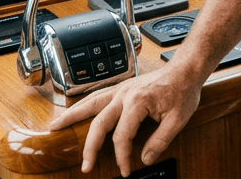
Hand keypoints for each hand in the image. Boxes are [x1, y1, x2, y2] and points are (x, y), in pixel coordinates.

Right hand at [49, 62, 203, 175]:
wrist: (186, 70)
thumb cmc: (183, 91)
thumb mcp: (178, 119)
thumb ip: (160, 140)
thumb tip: (145, 158)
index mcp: (138, 102)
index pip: (122, 136)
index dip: (122, 156)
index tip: (126, 170)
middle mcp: (125, 94)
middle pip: (99, 122)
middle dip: (90, 147)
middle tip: (85, 165)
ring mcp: (121, 89)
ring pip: (90, 103)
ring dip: (71, 115)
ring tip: (54, 127)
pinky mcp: (121, 87)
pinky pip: (96, 96)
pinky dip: (82, 104)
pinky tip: (75, 111)